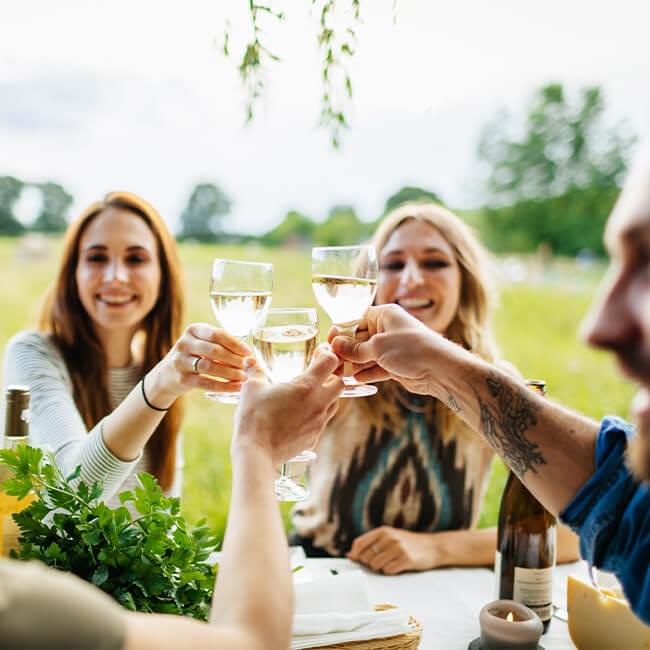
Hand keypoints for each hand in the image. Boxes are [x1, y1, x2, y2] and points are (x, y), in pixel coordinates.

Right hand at [145, 323, 249, 406]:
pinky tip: (236, 387)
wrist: (167, 376)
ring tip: (243, 377)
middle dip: (234, 359)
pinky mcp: (182, 379)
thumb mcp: (202, 344)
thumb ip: (221, 345)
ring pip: (210, 366)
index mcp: (193, 330)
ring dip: (230, 372)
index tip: (248, 352)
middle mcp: (184, 343)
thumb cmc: (193, 357)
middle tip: (248, 366)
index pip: (217, 334)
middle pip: (214, 350)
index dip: (235, 343)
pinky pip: (206, 383)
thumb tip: (249, 356)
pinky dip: (224, 386)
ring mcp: (181, 361)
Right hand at [232, 350, 344, 464]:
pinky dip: (317, 414)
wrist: (257, 452)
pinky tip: (301, 414)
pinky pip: (323, 421)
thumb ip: (255, 371)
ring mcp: (319, 422)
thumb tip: (249, 360)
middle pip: (340, 383)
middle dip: (332, 375)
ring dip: (327, 395)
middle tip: (317, 374)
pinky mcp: (314, 437)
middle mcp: (319, 403)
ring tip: (309, 394)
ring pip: (335, 403)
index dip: (326, 354)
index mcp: (306, 386)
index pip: (330, 362)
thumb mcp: (251, 388)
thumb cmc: (254, 418)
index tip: (317, 353)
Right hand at [330, 304, 461, 396]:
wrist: (440, 370)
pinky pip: (374, 367)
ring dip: (353, 364)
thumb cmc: (412, 349)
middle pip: (359, 338)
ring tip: (339, 373)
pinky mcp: (395, 364)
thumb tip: (336, 346)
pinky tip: (354, 380)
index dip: (341, 331)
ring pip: (366, 355)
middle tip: (332, 362)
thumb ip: (355, 348)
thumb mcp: (378, 347)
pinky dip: (365, 373)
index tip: (329, 343)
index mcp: (384, 315)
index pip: (355, 319)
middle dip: (345, 350)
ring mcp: (391, 347)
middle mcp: (387, 329)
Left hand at [346, 526, 435, 573]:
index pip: (359, 543)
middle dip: (370, 563)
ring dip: (381, 568)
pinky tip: (398, 566)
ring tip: (390, 563)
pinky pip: (388, 571)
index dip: (355, 554)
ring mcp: (398, 548)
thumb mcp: (389, 537)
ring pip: (376, 565)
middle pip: (366, 556)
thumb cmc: (408, 543)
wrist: (433, 547)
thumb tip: (350, 555)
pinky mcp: (406, 559)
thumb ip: (371, 544)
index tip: (357, 560)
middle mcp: (389, 537)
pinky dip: (390, 571)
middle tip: (380, 562)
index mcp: (383, 531)